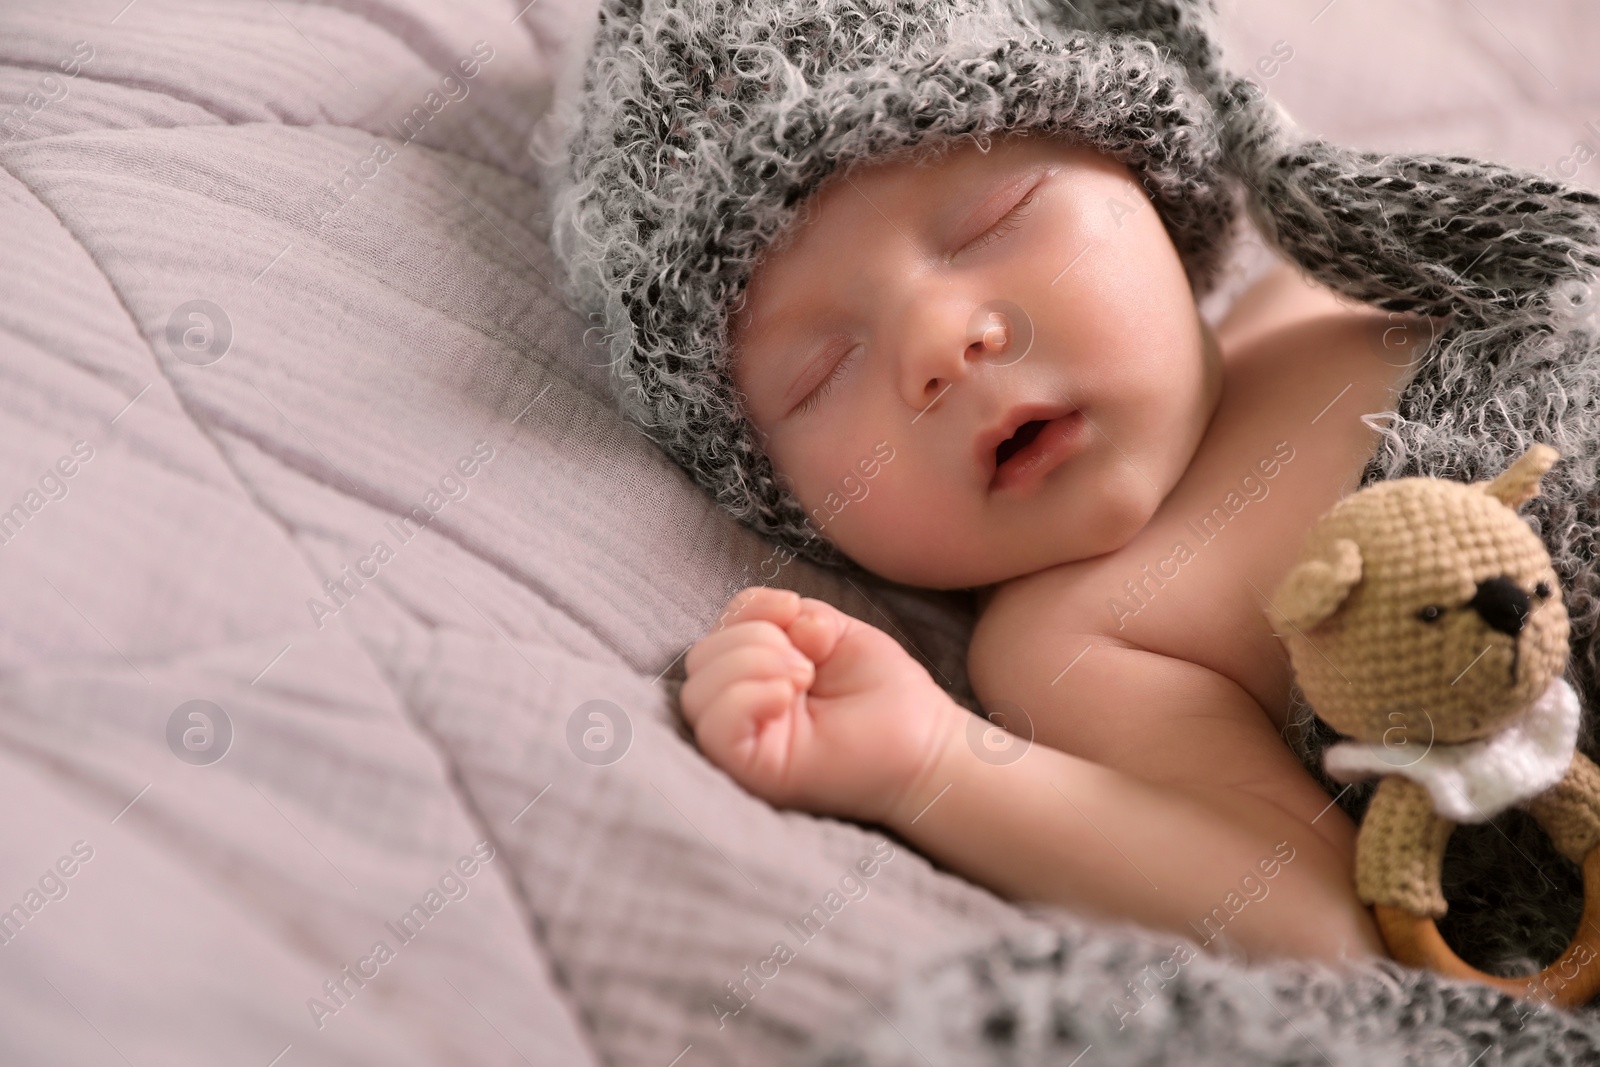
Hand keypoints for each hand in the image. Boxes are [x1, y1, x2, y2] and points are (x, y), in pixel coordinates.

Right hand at [680, 586, 963, 824]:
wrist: (927, 742)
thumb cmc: (886, 694)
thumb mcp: (835, 633)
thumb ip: (794, 616)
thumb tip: (780, 619)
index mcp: (756, 676)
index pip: (716, 634)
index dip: (747, 610)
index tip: (793, 609)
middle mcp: (743, 710)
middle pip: (699, 659)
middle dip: (752, 639)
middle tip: (806, 662)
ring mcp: (745, 744)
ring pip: (697, 693)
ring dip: (750, 665)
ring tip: (802, 677)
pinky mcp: (753, 770)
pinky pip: (713, 730)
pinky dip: (743, 698)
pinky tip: (786, 696)